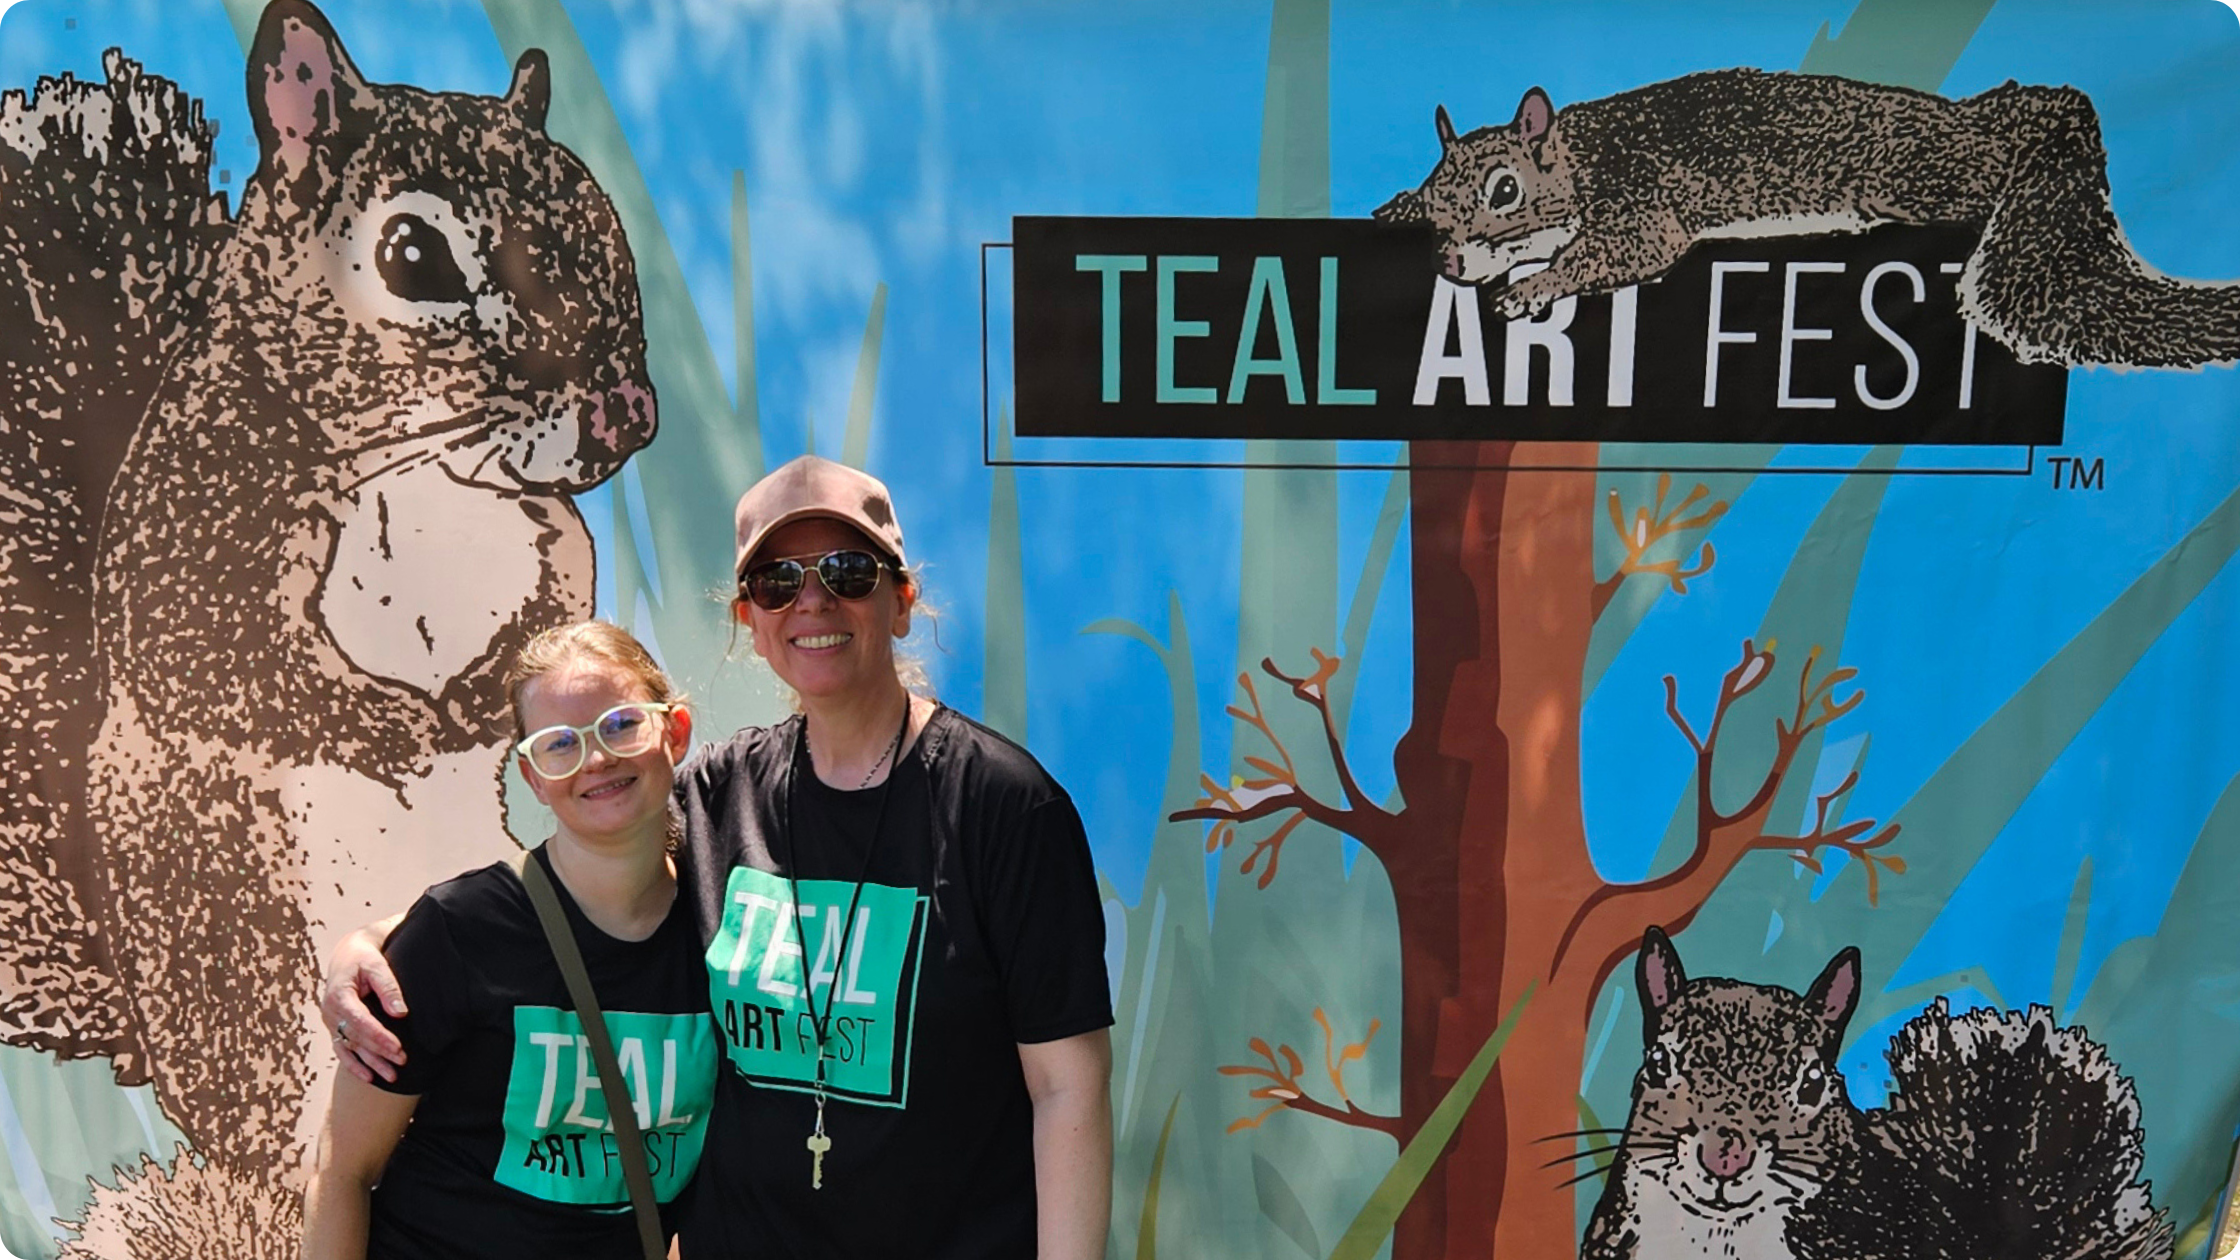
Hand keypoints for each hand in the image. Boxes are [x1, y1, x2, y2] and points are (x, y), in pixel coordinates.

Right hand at [322, 918, 406, 1083]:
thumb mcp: (377, 965)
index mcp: (339, 995)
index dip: (378, 1036)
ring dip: (370, 1063)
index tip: (397, 1048)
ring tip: (392, 1076)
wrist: (347, 954)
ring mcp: (331, 1021)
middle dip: (379, 1052)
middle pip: (357, 1038)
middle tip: (402, 1062)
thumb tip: (400, 1013)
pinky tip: (369, 1077)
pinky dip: (354, 1064)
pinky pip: (342, 1049)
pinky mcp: (335, 1026)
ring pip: (350, 1047)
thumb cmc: (363, 957)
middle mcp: (331, 1011)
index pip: (360, 1021)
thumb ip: (388, 987)